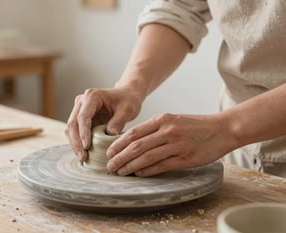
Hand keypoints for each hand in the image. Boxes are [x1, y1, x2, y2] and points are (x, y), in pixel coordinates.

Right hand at [65, 87, 142, 160]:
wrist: (126, 96)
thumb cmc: (127, 100)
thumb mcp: (127, 110)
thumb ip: (118, 122)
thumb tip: (109, 135)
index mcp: (92, 96)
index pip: (83, 116)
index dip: (83, 132)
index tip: (87, 146)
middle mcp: (81, 102)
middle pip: (73, 123)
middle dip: (76, 142)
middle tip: (82, 157)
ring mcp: (79, 110)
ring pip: (70, 129)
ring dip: (75, 144)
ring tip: (82, 158)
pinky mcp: (80, 119)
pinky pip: (75, 132)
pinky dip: (77, 143)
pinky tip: (83, 154)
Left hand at [106, 113, 234, 176]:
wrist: (223, 129)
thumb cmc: (196, 126)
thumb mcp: (173, 120)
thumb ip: (155, 129)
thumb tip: (134, 142)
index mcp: (162, 119)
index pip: (134, 132)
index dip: (119, 144)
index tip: (109, 152)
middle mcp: (168, 131)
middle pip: (137, 146)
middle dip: (120, 157)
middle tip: (110, 165)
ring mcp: (177, 145)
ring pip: (147, 157)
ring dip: (131, 166)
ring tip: (120, 171)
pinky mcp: (185, 158)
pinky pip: (162, 166)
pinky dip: (148, 171)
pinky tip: (138, 174)